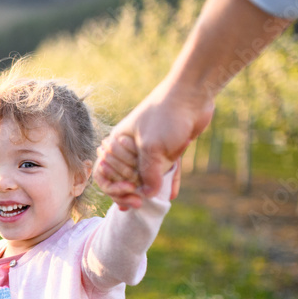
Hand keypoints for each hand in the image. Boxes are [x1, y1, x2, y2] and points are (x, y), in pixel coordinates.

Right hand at [95, 81, 212, 209]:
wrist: (192, 94)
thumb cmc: (165, 116)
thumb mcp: (152, 147)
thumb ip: (149, 173)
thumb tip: (149, 194)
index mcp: (119, 142)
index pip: (105, 171)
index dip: (114, 187)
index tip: (130, 193)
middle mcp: (132, 147)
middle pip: (124, 175)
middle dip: (130, 191)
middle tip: (139, 203)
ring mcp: (151, 148)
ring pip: (146, 174)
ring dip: (149, 190)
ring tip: (151, 205)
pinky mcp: (170, 148)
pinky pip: (167, 169)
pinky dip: (169, 181)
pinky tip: (171, 194)